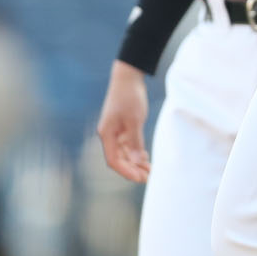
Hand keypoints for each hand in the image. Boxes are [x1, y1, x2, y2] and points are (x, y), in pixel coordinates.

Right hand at [96, 60, 151, 182]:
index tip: (140, 178)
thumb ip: (134, 142)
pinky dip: (136, 152)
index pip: (113, 160)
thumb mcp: (134, 120)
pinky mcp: (122, 127)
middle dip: (132, 169)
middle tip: (148, 177)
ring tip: (150, 170)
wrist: (128, 77)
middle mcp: (109, 135)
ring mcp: (115, 131)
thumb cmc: (129, 97)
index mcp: (107, 134)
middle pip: (119, 159)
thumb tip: (136, 161)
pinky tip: (145, 157)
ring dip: (136, 162)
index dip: (126, 171)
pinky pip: (128, 145)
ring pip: (124, 153)